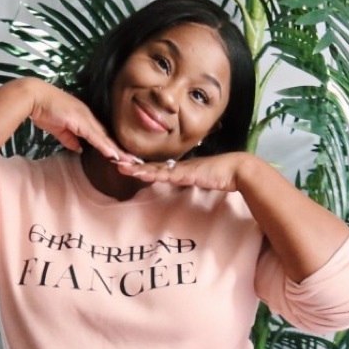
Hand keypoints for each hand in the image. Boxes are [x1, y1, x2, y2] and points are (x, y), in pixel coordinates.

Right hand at [28, 80, 133, 162]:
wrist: (34, 97)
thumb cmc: (45, 110)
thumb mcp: (59, 130)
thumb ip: (70, 140)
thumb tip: (80, 149)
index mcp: (85, 119)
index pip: (103, 136)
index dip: (113, 147)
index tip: (124, 156)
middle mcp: (89, 117)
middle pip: (109, 137)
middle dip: (122, 150)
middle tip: (135, 160)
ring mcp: (86, 118)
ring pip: (105, 137)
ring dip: (118, 150)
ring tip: (130, 161)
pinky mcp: (80, 120)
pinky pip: (95, 136)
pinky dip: (105, 146)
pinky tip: (113, 155)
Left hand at [114, 152, 250, 191]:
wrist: (236, 169)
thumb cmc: (220, 175)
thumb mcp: (199, 180)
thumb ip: (188, 183)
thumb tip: (181, 187)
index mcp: (178, 168)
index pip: (154, 168)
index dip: (138, 166)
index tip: (123, 165)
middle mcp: (176, 167)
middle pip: (149, 166)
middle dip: (131, 164)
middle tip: (113, 161)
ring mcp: (180, 169)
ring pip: (154, 169)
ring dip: (136, 168)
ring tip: (120, 166)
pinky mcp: (186, 173)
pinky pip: (166, 174)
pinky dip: (153, 174)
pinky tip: (141, 174)